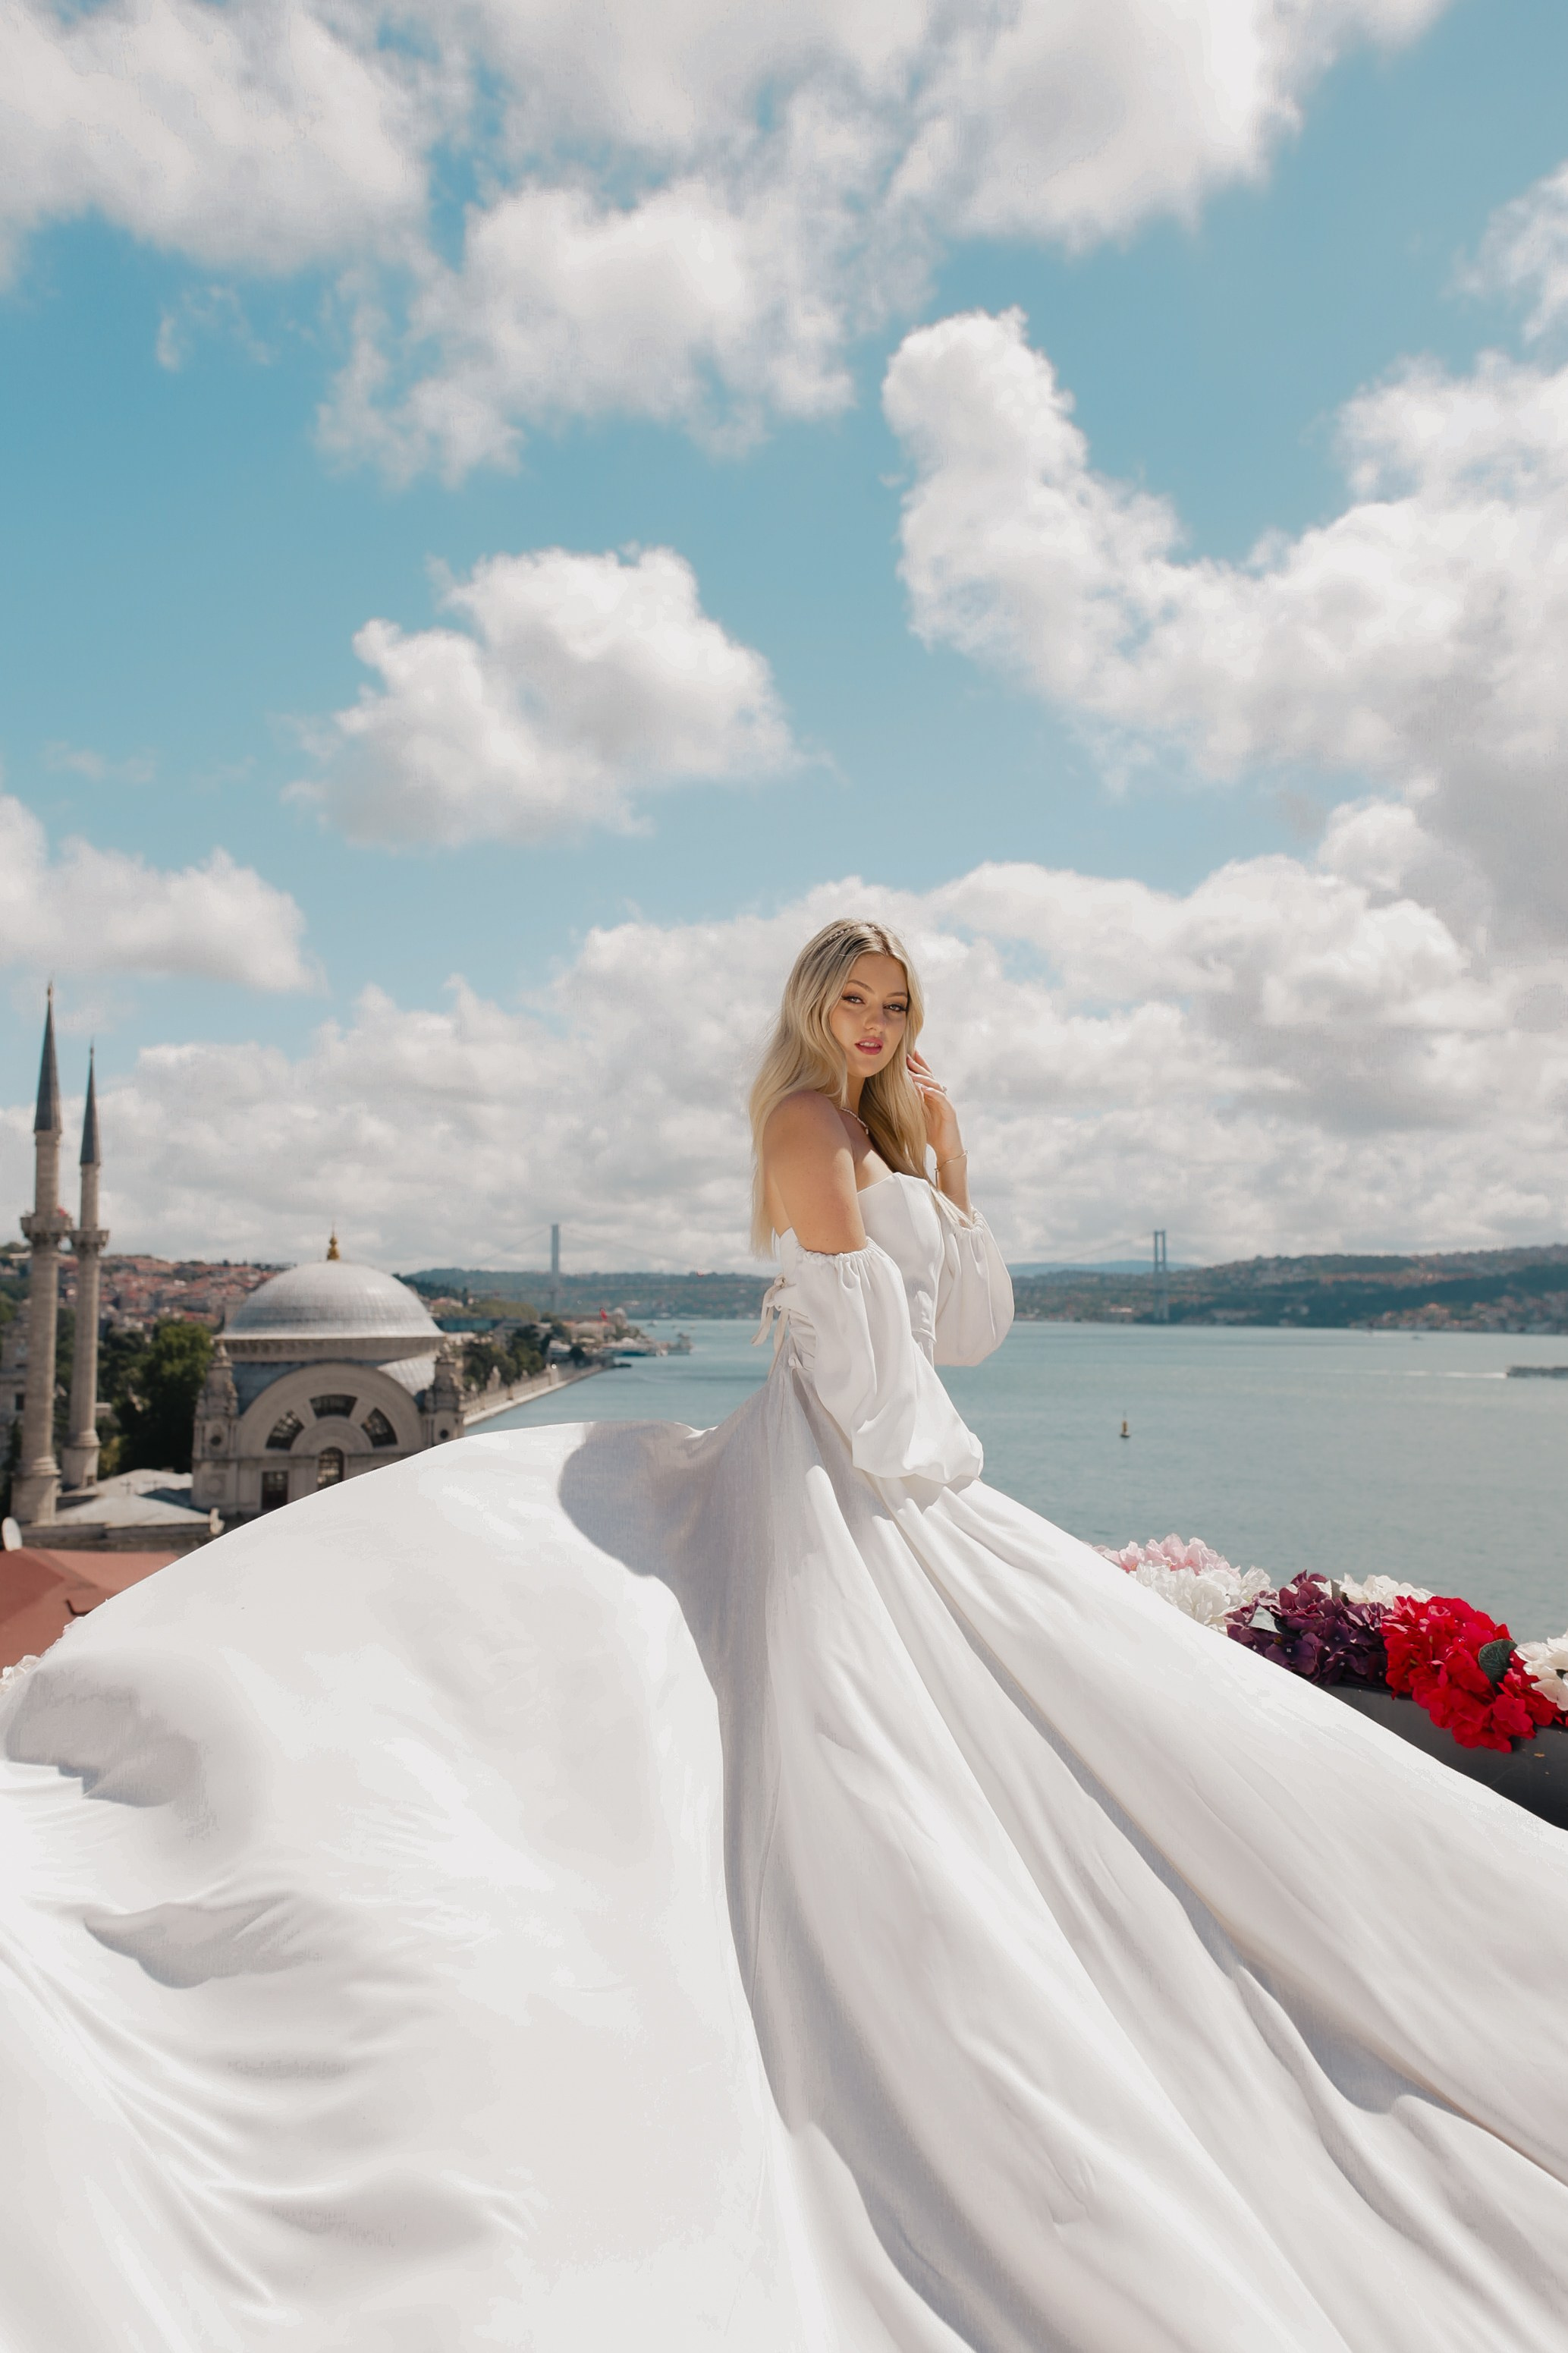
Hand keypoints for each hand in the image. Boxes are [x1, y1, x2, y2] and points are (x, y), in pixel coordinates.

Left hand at [906, 1048, 962, 1162]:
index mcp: (931, 1096)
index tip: (907, 1055)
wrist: (946, 1148)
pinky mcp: (949, 1111)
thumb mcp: (917, 1117)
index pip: (924, 1077)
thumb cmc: (931, 1134)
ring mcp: (945, 1102)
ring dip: (923, 1079)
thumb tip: (893, 1097)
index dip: (917, 1065)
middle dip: (918, 1066)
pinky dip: (932, 1092)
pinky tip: (924, 1089)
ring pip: (935, 1085)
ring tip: (912, 1074)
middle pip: (929, 1077)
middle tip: (907, 1056)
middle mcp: (939, 1096)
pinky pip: (941, 1098)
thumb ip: (910, 1105)